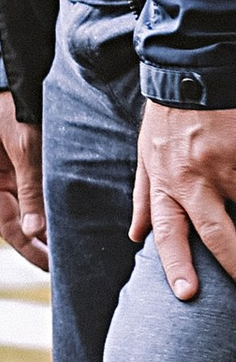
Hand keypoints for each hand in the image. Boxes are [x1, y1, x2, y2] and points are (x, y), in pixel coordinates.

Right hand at [0, 92, 46, 271]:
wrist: (17, 71)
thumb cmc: (19, 107)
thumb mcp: (26, 148)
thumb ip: (31, 189)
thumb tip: (34, 230)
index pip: (5, 225)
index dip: (28, 248)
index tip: (50, 267)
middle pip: (11, 221)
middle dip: (34, 245)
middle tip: (60, 266)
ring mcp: (1, 169)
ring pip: (19, 209)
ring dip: (38, 229)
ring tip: (62, 249)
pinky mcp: (15, 160)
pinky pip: (27, 193)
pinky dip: (41, 209)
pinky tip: (58, 218)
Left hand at [134, 102, 235, 301]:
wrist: (191, 68)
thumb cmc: (168, 115)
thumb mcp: (145, 155)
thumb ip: (144, 198)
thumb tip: (135, 237)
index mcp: (167, 183)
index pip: (169, 232)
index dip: (176, 264)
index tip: (186, 293)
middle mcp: (195, 178)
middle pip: (218, 233)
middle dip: (235, 264)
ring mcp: (227, 164)